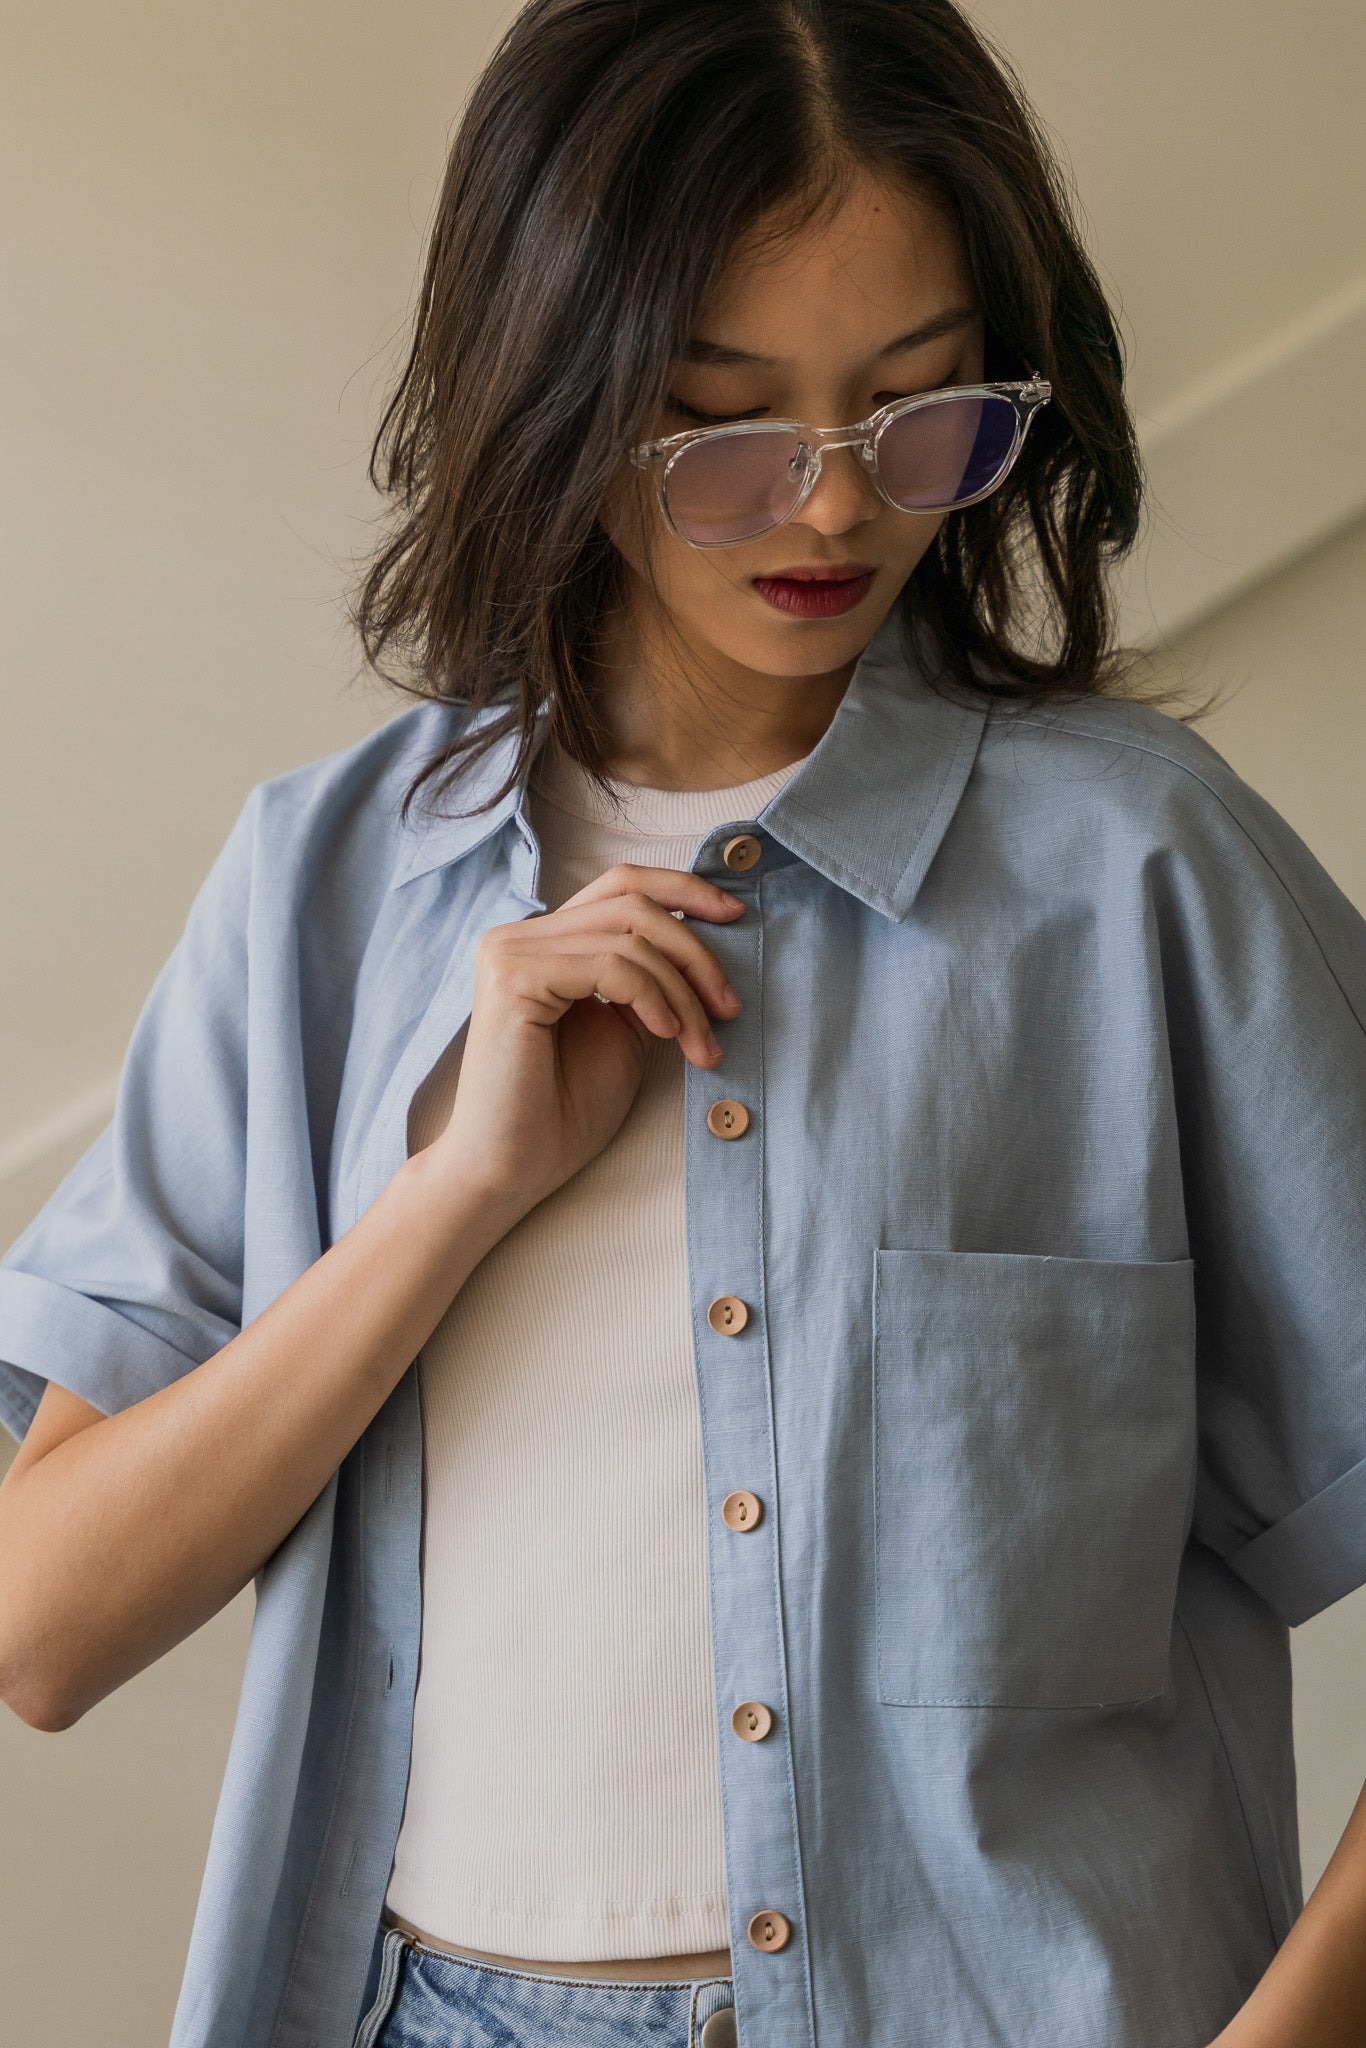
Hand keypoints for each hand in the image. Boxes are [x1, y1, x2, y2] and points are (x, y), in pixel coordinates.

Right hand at [428, 863, 745, 1218]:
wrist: (515, 1168)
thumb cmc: (565, 1110)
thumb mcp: (627, 1029)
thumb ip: (652, 980)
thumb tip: (708, 940)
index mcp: (546, 941)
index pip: (621, 884)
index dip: (684, 890)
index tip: (736, 914)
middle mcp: (520, 934)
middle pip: (633, 905)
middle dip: (697, 952)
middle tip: (730, 1007)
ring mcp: (510, 950)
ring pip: (629, 936)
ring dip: (684, 990)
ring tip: (703, 1044)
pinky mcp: (512, 976)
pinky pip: (609, 965)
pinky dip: (653, 997)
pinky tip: (667, 1034)